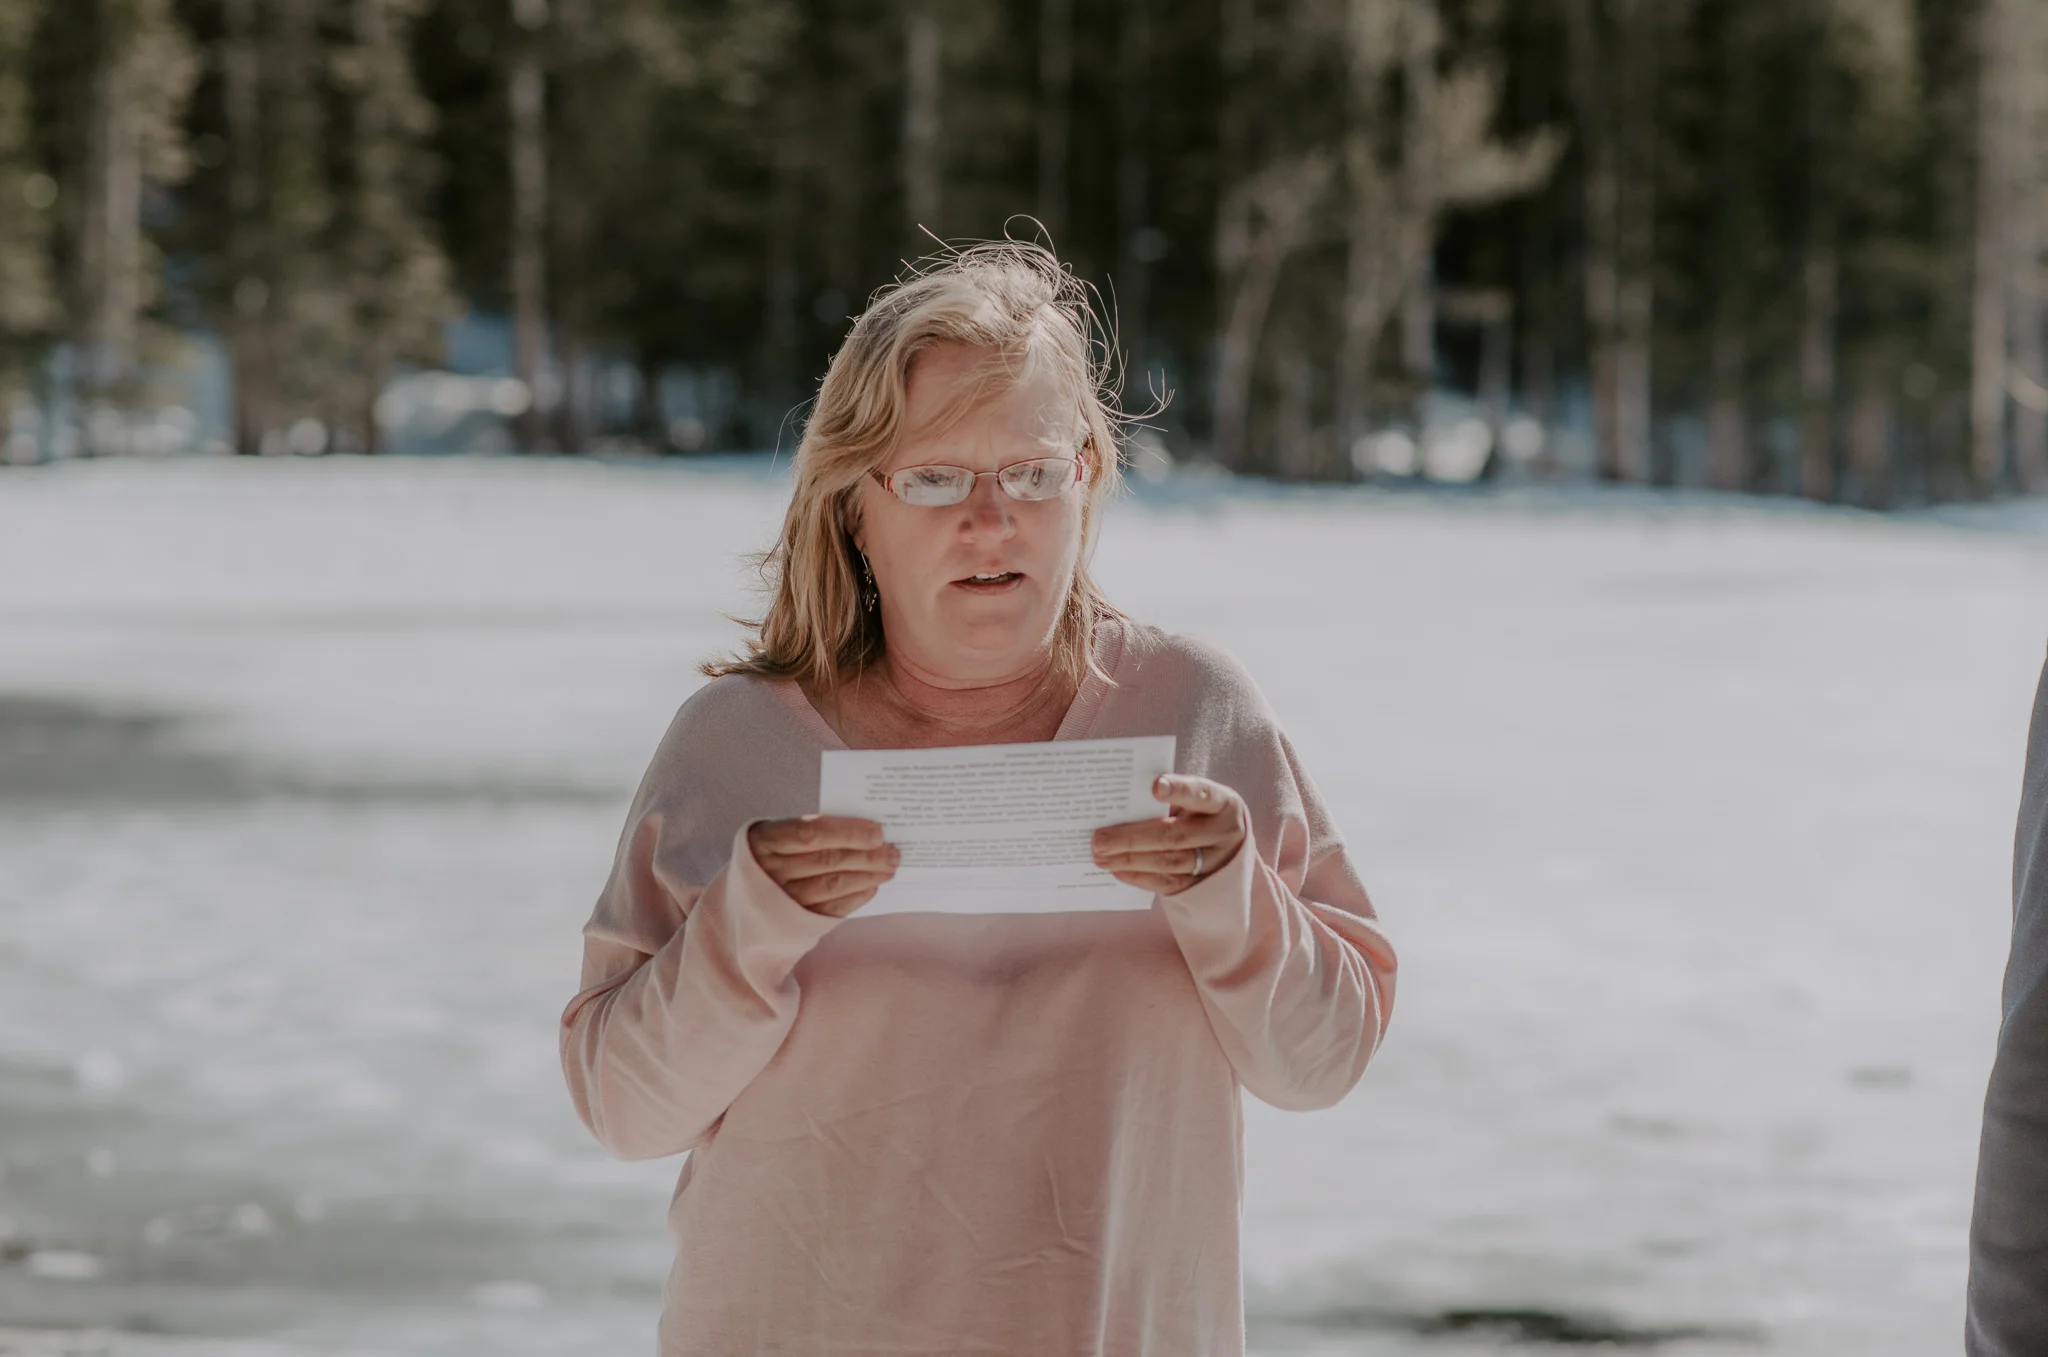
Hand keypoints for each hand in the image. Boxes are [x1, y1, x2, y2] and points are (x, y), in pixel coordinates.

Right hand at [747, 815, 899, 917]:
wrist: (736, 906)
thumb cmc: (769, 859)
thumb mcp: (776, 837)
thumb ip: (811, 830)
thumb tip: (863, 829)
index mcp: (764, 840)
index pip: (810, 833)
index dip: (847, 832)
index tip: (877, 832)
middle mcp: (769, 872)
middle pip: (827, 861)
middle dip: (867, 856)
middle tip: (894, 852)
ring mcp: (780, 902)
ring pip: (832, 886)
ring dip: (867, 877)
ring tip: (889, 868)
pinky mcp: (792, 924)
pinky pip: (830, 911)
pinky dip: (855, 898)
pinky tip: (872, 887)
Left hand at [1090, 774, 1248, 896]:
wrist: (1230, 853)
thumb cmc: (1202, 817)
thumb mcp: (1196, 803)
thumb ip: (1170, 801)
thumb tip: (1121, 806)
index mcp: (1223, 803)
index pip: (1200, 793)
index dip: (1179, 790)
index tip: (1154, 786)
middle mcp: (1223, 834)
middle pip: (1175, 836)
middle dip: (1132, 838)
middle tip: (1099, 839)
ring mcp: (1215, 864)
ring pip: (1168, 863)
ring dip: (1129, 860)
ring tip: (1101, 856)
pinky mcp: (1202, 887)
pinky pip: (1166, 883)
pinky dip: (1139, 876)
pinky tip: (1117, 870)